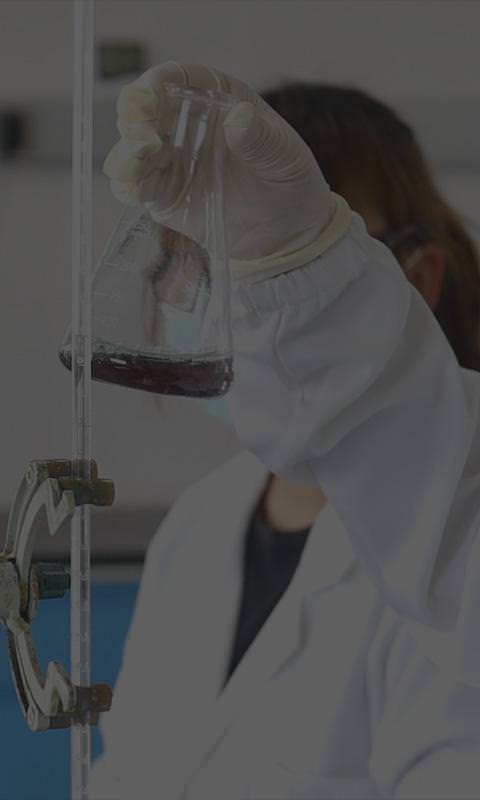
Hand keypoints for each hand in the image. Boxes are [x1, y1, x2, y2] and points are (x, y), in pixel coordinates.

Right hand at [104, 62, 349, 279]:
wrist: (288, 233)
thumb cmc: (290, 182)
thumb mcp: (285, 157)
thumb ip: (261, 139)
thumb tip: (239, 118)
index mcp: (215, 99)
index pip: (177, 79)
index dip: (156, 84)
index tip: (149, 97)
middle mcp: (186, 126)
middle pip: (143, 111)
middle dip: (133, 119)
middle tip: (142, 136)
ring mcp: (171, 161)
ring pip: (131, 149)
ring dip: (126, 154)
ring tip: (138, 161)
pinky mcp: (165, 196)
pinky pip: (135, 187)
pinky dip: (128, 186)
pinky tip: (134, 189)